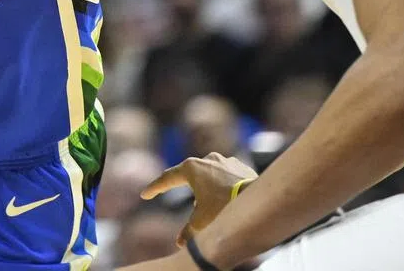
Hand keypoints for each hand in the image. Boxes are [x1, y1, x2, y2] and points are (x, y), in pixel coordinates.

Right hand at [141, 153, 258, 244]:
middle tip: (165, 190)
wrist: (258, 200)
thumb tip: (180, 244)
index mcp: (191, 169)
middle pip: (186, 173)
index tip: (145, 195)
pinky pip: (224, 174)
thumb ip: (188, 232)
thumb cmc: (224, 208)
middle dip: (177, 185)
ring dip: (202, 185)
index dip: (154, 188)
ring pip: (207, 173)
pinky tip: (222, 195)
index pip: (166, 179)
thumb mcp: (201, 222)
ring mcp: (224, 160)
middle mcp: (206, 159)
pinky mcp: (239, 165)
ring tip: (202, 200)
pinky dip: (219, 184)